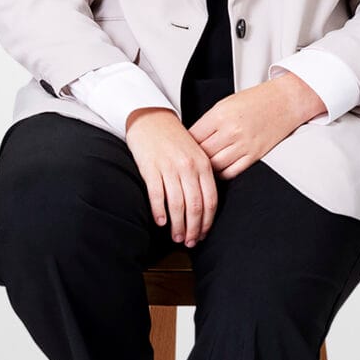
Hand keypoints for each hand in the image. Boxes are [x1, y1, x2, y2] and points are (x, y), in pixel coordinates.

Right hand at [125, 108, 215, 245]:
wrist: (150, 118)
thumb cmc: (174, 138)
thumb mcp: (195, 153)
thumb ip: (202, 175)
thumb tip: (204, 205)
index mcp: (203, 165)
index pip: (210, 200)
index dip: (207, 221)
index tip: (202, 234)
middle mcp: (188, 167)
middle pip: (195, 205)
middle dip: (193, 228)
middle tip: (190, 241)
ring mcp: (168, 168)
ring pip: (177, 203)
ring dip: (177, 224)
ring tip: (175, 236)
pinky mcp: (150, 168)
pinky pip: (157, 194)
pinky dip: (159, 211)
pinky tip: (160, 221)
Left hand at [191, 73, 325, 178]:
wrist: (285, 101)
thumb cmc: (254, 101)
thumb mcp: (223, 104)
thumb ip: (207, 122)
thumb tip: (189, 139)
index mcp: (219, 116)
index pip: (190, 137)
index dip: (183, 144)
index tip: (179, 147)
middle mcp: (230, 131)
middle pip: (201, 153)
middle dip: (192, 157)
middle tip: (188, 159)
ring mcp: (244, 145)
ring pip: (214, 165)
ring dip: (206, 167)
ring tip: (201, 165)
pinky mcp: (255, 155)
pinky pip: (231, 172)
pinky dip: (221, 173)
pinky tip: (217, 169)